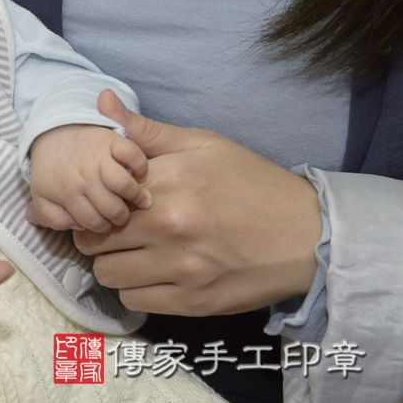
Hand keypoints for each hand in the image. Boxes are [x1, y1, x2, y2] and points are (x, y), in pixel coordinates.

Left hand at [29, 123, 151, 231]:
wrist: (50, 129)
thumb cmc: (51, 167)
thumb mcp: (42, 196)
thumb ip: (54, 218)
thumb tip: (77, 229)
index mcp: (66, 193)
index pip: (94, 223)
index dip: (104, 227)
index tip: (108, 224)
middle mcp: (83, 177)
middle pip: (113, 209)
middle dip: (121, 217)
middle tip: (124, 215)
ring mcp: (97, 158)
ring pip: (125, 186)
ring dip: (136, 196)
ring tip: (140, 200)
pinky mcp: (110, 140)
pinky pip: (133, 156)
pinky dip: (141, 167)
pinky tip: (138, 174)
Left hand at [61, 90, 320, 315]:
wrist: (310, 234)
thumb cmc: (253, 183)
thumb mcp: (203, 145)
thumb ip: (146, 130)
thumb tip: (101, 101)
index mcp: (170, 181)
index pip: (97, 196)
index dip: (95, 200)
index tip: (106, 202)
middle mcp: (170, 225)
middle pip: (92, 240)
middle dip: (98, 235)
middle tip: (117, 230)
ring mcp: (181, 268)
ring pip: (106, 275)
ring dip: (114, 265)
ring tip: (134, 253)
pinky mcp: (192, 301)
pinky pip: (133, 300)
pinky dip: (136, 289)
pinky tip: (153, 273)